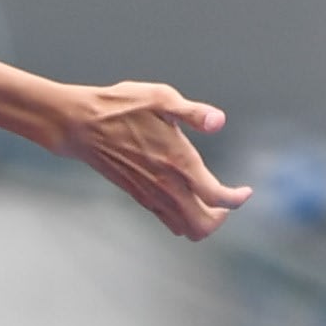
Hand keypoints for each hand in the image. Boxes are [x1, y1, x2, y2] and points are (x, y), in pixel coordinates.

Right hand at [52, 81, 250, 240]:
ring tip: (207, 201)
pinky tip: (183, 197)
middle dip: (220, 217)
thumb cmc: (119, 107)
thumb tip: (219, 121)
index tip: (245, 191)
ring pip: (185, 228)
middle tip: (225, 200)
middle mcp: (166, 185)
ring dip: (201, 221)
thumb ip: (193, 112)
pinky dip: (182, 218)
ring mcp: (150, 194)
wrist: (80, 125)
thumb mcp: (159, 97)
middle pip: (203, 225)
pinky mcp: (137, 195)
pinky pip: (167, 220)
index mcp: (179, 162)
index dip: (238, 199)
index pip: (218, 197)